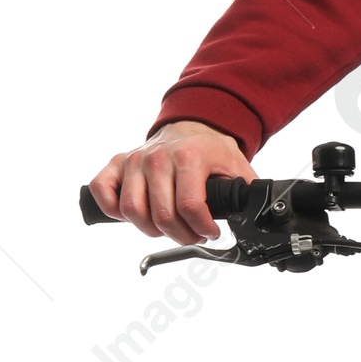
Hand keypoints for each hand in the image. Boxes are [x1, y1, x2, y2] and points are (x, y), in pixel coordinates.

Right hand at [88, 121, 254, 243]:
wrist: (192, 127)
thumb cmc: (211, 152)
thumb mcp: (237, 168)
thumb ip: (246, 193)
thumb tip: (257, 215)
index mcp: (190, 157)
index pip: (190, 208)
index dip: (201, 229)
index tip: (210, 233)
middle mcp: (158, 157)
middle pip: (161, 216)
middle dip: (180, 235)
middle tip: (191, 234)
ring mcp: (135, 159)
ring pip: (131, 211)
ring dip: (150, 229)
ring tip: (167, 227)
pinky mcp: (117, 163)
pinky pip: (103, 192)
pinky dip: (113, 210)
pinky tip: (133, 214)